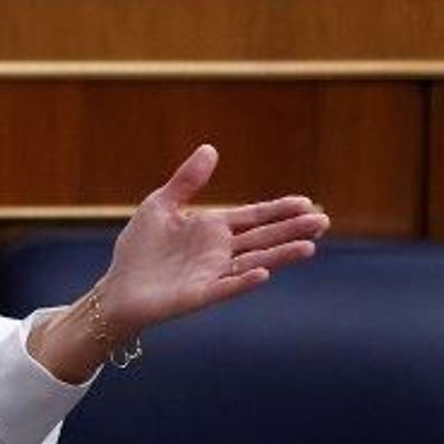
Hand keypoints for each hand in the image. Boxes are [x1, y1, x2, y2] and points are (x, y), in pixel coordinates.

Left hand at [98, 144, 328, 335]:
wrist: (120, 287)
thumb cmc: (140, 248)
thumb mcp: (160, 205)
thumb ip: (186, 181)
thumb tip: (210, 148)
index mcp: (212, 228)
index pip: (253, 217)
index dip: (278, 210)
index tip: (307, 202)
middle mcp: (219, 251)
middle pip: (263, 238)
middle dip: (292, 230)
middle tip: (323, 221)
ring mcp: (212, 274)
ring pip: (254, 261)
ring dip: (280, 255)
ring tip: (309, 246)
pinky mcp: (199, 294)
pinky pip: (225, 287)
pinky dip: (244, 281)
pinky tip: (263, 273)